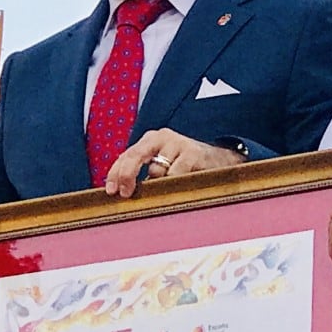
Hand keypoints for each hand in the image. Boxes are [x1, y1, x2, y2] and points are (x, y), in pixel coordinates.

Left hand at [105, 129, 244, 197]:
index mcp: (150, 140)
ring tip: (168, 189)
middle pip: (135, 155)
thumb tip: (119, 192)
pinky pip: (175, 174)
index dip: (115, 173)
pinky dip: (174, 184)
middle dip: (127, 175)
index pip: (126, 155)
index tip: (111, 191)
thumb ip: (141, 173)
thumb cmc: (185, 166)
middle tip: (125, 194)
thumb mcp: (162, 165)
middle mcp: (162, 137)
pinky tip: (180, 186)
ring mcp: (178, 143)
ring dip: (158, 185)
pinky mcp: (193, 153)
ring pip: (157, 171)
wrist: (220, 160)